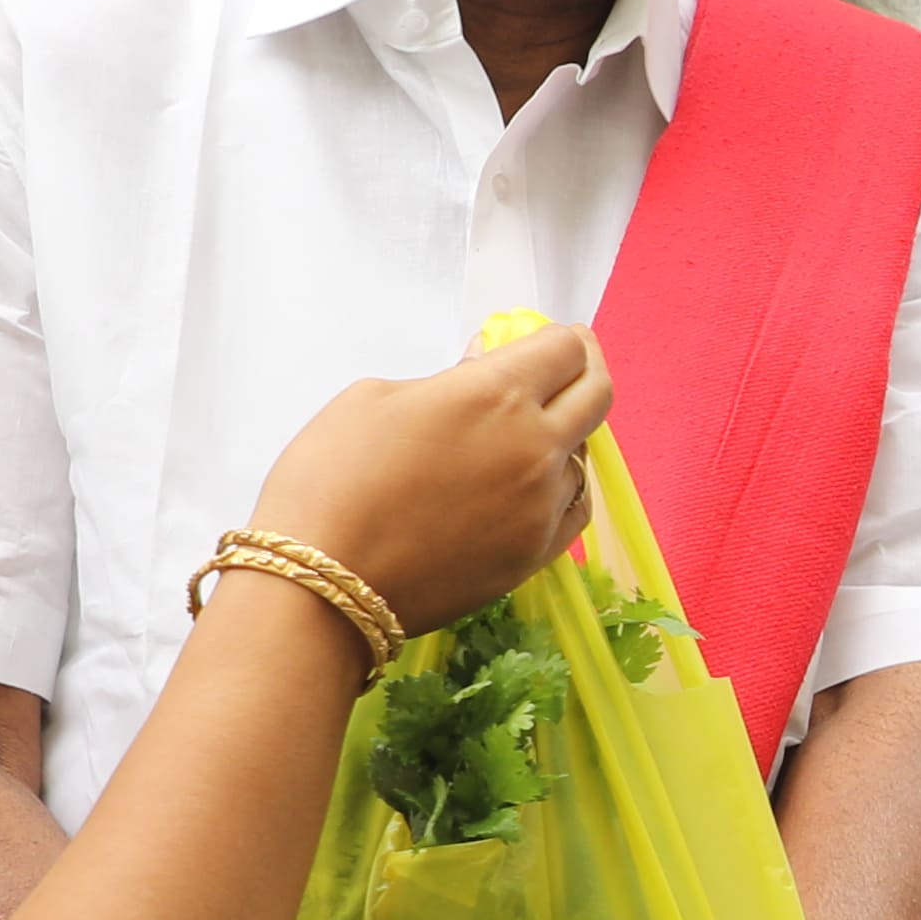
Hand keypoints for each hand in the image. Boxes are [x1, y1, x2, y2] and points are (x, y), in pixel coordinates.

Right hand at [247, 323, 610, 637]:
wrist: (325, 582)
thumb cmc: (332, 477)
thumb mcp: (376, 399)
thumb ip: (446, 380)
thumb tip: (483, 370)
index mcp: (496, 394)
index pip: (564, 349)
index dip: (560, 337)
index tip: (552, 338)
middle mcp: (534, 447)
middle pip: (595, 393)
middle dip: (586, 368)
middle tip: (572, 363)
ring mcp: (541, 506)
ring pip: (582, 456)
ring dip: (565, 435)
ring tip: (532, 432)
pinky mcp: (534, 556)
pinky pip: (574, 509)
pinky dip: (564, 487)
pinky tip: (544, 483)